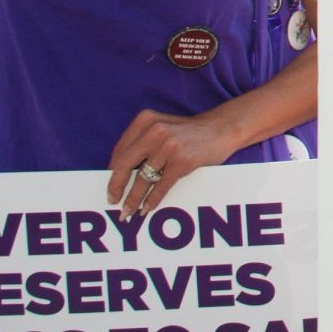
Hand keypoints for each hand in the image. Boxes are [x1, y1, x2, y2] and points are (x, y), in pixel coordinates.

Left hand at [105, 108, 237, 216]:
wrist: (221, 129)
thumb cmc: (188, 132)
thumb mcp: (162, 127)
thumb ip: (142, 142)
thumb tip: (118, 172)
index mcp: (145, 120)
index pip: (120, 151)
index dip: (112, 172)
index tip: (110, 187)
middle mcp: (154, 131)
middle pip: (125, 165)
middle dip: (116, 186)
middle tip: (112, 201)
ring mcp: (168, 146)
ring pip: (142, 179)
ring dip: (133, 199)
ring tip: (128, 211)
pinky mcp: (182, 161)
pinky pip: (160, 186)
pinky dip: (152, 200)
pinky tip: (146, 208)